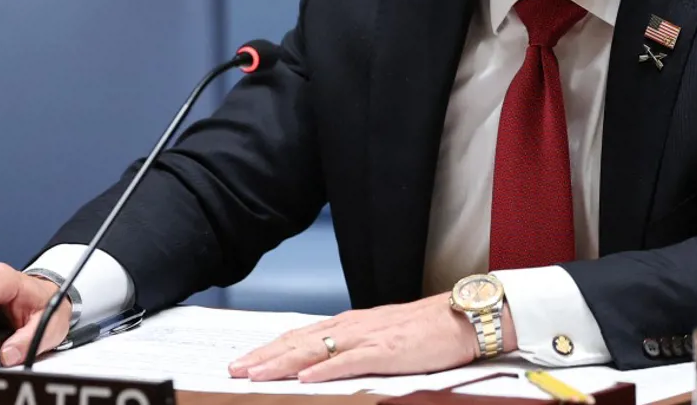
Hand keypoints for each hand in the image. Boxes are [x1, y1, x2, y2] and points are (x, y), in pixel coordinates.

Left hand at [228, 293, 513, 382]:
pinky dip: (326, 370)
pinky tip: (305, 378)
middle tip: (233, 369)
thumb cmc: (426, 331)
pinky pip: (351, 361)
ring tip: (255, 374)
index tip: (243, 361)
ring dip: (282, 363)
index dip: (270, 349)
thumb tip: (323, 366)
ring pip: (316, 350)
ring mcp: (369, 338)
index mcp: (350, 325)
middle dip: (264, 357)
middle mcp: (353, 327)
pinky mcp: (387, 351)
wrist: (462, 318)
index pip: (300, 336)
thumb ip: (354, 350)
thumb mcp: (382, 339)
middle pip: (299, 342)